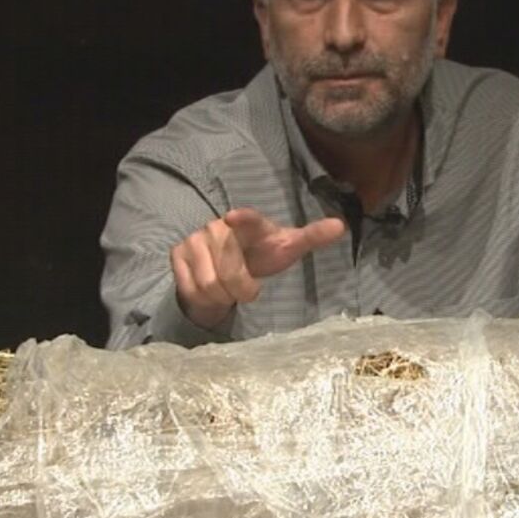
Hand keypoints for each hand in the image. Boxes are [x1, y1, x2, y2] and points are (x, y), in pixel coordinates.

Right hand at [170, 208, 344, 328]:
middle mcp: (218, 227)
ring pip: (210, 285)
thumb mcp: (287, 248)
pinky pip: (192, 290)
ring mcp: (194, 240)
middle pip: (229, 272)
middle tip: (250, 289)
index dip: (242, 220)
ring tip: (230, 287)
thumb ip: (311, 237)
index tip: (233, 218)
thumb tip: (341, 226)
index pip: (248, 220)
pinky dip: (206, 299)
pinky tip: (212, 289)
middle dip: (243, 288)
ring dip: (224, 296)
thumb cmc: (262, 254)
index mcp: (250, 223)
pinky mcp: (177, 256)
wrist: (228, 265)